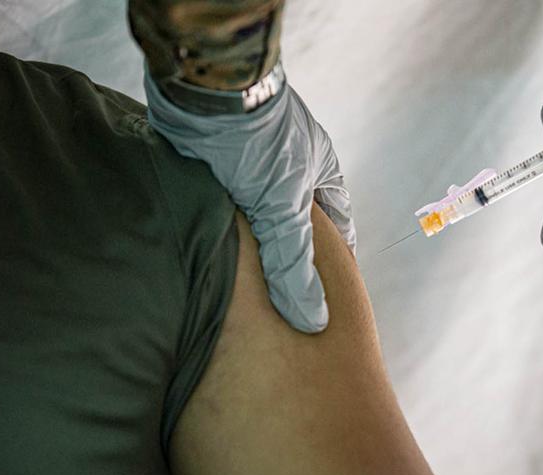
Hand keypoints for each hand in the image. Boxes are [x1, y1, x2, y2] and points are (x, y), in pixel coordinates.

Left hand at [144, 69, 354, 332]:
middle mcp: (289, 165)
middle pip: (296, 222)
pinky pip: (223, 205)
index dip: (336, 258)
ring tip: (245, 286)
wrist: (203, 87)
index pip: (339, 223)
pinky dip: (220, 228)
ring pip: (256, 214)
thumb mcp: (284, 208)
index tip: (330, 292)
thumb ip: (295, 265)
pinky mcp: (214, 161)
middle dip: (289, 255)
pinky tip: (212, 253)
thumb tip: (314, 319)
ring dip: (250, 243)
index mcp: (321, 169)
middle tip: (283, 298)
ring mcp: (251, 161)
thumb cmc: (259, 140)